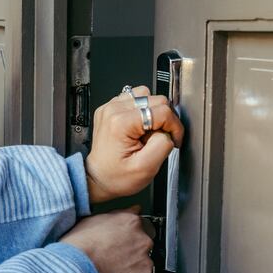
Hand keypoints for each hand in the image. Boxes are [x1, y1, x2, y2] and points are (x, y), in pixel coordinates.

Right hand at [59, 206, 154, 272]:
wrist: (73, 272)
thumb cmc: (77, 248)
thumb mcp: (92, 220)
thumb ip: (117, 215)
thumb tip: (133, 209)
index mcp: (131, 222)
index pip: (141, 227)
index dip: (128, 238)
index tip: (119, 245)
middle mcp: (143, 241)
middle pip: (144, 247)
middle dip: (132, 254)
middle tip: (113, 260)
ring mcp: (146, 263)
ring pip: (144, 267)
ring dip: (133, 271)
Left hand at [84, 85, 183, 202]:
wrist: (99, 177)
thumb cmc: (116, 176)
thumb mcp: (146, 168)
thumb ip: (163, 145)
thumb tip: (169, 131)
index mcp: (121, 122)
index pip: (163, 111)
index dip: (174, 127)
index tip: (173, 140)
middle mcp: (114, 110)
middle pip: (156, 100)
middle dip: (164, 120)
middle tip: (157, 139)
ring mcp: (111, 107)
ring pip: (147, 95)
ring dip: (153, 113)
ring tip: (146, 132)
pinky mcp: (111, 108)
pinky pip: (137, 99)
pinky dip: (143, 111)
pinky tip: (139, 127)